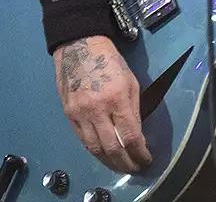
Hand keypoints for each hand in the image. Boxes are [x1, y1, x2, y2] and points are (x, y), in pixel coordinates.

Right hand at [53, 35, 151, 172]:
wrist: (79, 47)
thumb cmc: (110, 61)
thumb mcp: (131, 82)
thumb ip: (133, 110)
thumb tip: (137, 135)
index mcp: (116, 98)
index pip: (130, 136)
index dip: (139, 153)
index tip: (146, 160)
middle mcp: (97, 110)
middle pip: (112, 148)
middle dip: (126, 163)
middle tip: (135, 168)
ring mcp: (80, 114)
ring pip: (95, 149)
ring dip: (110, 162)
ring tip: (121, 167)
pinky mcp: (69, 115)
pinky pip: (83, 141)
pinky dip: (95, 151)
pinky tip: (104, 155)